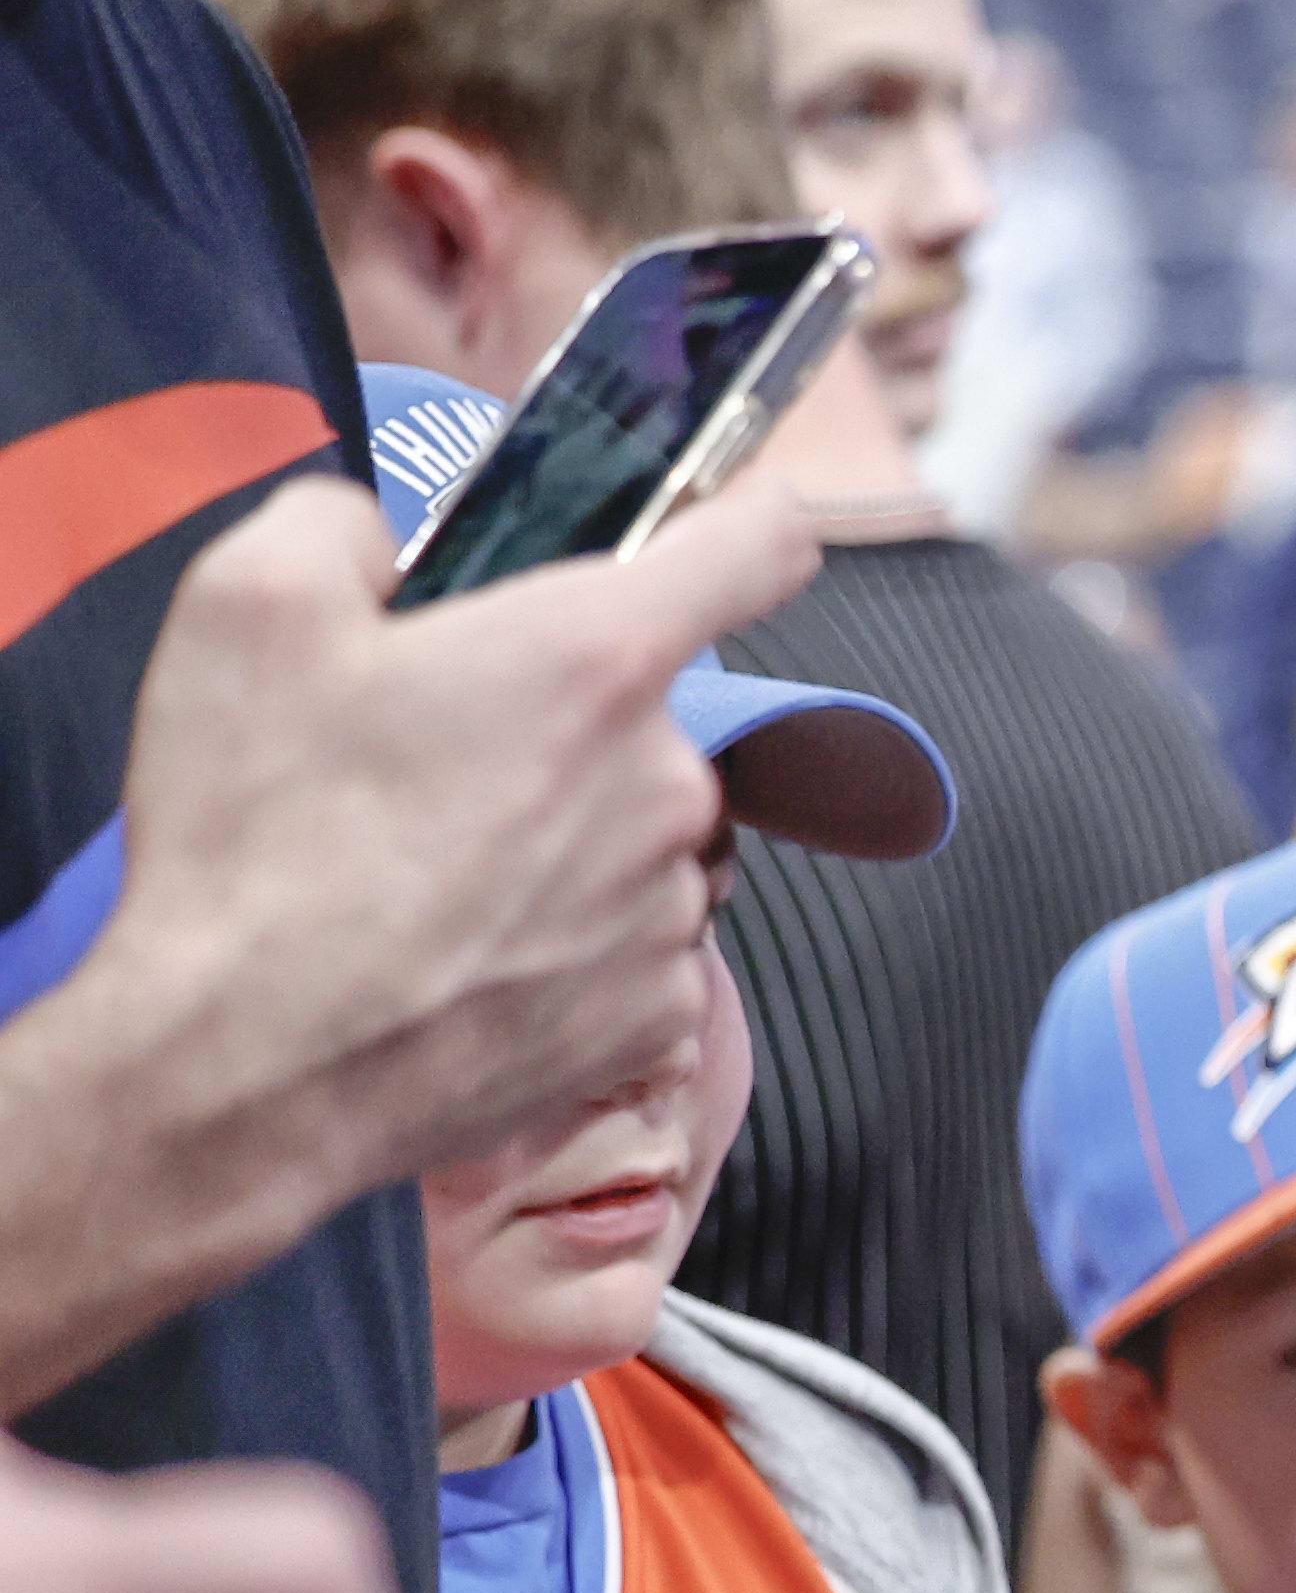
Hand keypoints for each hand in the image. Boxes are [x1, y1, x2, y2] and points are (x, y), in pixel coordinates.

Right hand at [96, 476, 819, 1206]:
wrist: (239, 1070)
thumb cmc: (251, 835)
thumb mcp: (247, 608)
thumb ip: (340, 527)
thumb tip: (384, 539)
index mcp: (597, 658)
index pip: (759, 545)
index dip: (739, 522)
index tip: (708, 534)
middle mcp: (669, 780)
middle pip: (649, 714)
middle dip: (560, 721)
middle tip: (434, 763)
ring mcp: (673, 907)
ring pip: (640, 835)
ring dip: (566, 838)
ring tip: (429, 878)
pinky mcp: (657, 1014)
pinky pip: (633, 945)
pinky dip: (567, 944)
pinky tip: (464, 958)